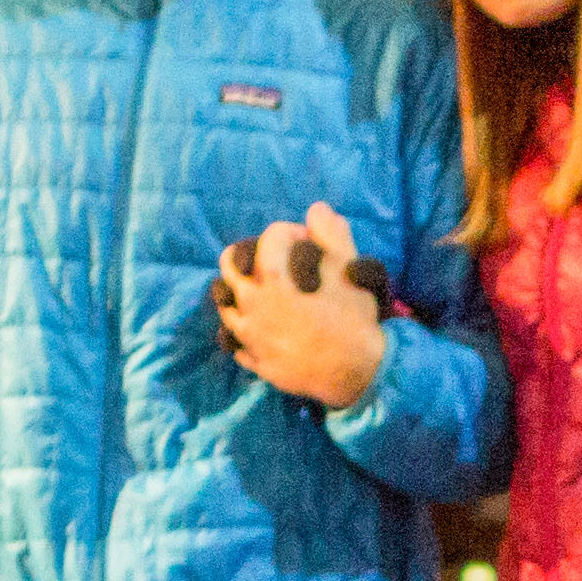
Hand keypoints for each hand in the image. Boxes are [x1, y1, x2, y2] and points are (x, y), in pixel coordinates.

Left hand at [210, 198, 389, 409]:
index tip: (305, 241)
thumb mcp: (348, 268)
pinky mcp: (255, 360)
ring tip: (263, 293)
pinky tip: (262, 327)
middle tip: (270, 260)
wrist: (355, 371)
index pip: (268, 238)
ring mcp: (250, 335)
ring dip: (240, 291)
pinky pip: (235, 341)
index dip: (290, 233)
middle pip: (230, 265)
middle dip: (249, 254)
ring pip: (226, 303)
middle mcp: (252, 303)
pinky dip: (244, 330)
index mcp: (273, 275)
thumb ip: (330, 234)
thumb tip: (316, 209)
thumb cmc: (353, 317)